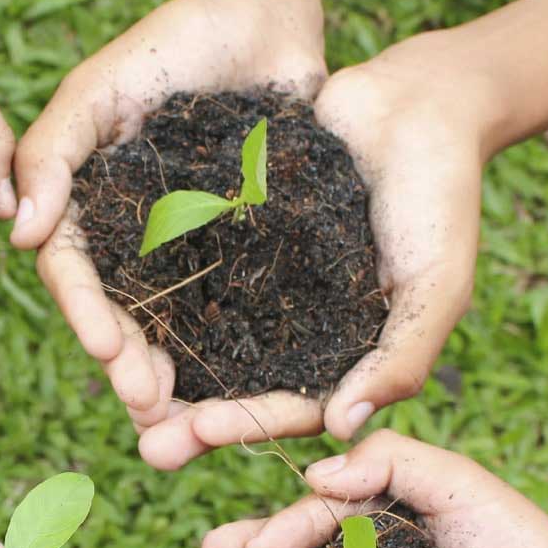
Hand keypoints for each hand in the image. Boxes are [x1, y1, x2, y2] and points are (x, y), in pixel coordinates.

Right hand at [11, 0, 323, 440]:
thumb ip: (50, 155)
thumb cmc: (167, 41)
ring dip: (175, 375)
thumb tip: (18, 239)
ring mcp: (184, 249)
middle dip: (130, 366)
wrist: (260, 16)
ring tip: (188, 418)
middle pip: (120, 317)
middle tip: (151, 407)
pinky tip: (248, 388)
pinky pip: (233, 307)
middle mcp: (128, 241)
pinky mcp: (240, 250)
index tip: (109, 352)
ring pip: (172, 326)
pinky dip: (233, 351)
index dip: (87, 318)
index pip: (73, 276)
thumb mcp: (96, 89)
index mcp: (83, 211)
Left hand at [137, 36, 493, 465]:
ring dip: (158, 367)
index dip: (247, 425)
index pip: (290, 409)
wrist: (415, 102)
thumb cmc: (441, 197)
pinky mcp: (223, 237)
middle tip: (145, 446)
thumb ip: (401, 356)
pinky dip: (147, 292)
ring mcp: (254, 286)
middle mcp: (289, 331)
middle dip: (189, 419)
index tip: (199, 432)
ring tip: (115, 387)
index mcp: (338, 356)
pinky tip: (106, 306)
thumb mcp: (437, 282)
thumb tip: (341, 430)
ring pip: (197, 338)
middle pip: (233, 388)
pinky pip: (179, 271)